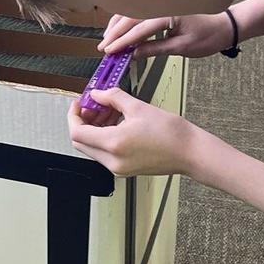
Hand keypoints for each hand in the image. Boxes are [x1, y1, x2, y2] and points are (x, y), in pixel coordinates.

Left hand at [67, 88, 195, 176]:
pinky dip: (104, 138)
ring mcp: (117, 168)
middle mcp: (112, 160)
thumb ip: (113, 98)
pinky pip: (104, 154)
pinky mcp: (124, 170)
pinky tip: (116, 123)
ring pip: (92, 148)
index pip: (77, 132)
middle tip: (92, 106)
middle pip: (81, 142)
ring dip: (93, 129)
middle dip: (82, 122)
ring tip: (108, 111)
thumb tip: (97, 94)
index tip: (79, 103)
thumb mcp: (138, 107)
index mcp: (113, 144)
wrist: (189, 152)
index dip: (73, 115)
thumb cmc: (171, 132)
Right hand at [99, 11, 233, 58]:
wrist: (225, 25)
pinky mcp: (161, 6)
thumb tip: (133, 54)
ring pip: (132, 12)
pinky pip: (139, 11)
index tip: (109, 51)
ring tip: (107, 40)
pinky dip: (126, 20)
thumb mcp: (182, 48)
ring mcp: (161, 3)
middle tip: (103, 48)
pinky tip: (119, 29)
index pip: (139, 28)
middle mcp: (162, 5)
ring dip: (117, 25)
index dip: (122, 41)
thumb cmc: (208, 37)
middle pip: (130, 17)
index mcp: (168, 14)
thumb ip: (155, 49)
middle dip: (114, 33)